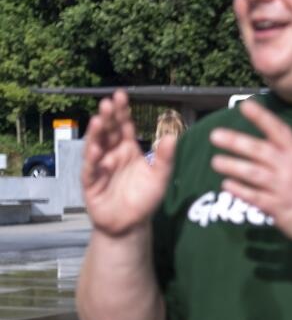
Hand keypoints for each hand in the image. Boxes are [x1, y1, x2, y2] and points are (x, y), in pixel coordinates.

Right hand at [82, 90, 174, 236]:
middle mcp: (112, 154)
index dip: (122, 112)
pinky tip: (95, 149)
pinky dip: (93, 159)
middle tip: (107, 103)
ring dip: (96, 134)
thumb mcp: (159, 177)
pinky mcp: (91, 182)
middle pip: (108, 132)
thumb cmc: (144, 198)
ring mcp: (100, 166)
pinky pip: (91, 169)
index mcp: (128, 149)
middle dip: (107, 117)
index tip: (121, 95)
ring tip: (99, 120)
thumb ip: (165, 158)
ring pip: (96, 146)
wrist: (131, 224)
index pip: (124, 126)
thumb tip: (173, 137)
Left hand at [209, 100, 291, 244]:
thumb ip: (290, 154)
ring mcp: (284, 189)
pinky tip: (227, 185)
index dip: (262, 117)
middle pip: (260, 151)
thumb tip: (270, 140)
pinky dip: (239, 190)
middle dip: (236, 142)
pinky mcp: (279, 208)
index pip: (279, 131)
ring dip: (233, 166)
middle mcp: (291, 169)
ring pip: (254, 174)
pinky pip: (255, 197)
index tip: (244, 105)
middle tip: (215, 136)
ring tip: (216, 162)